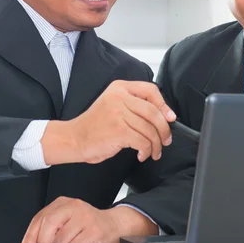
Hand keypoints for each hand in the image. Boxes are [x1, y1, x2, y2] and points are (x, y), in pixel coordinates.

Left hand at [19, 197, 157, 242]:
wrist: (114, 225)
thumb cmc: (87, 225)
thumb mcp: (66, 224)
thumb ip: (49, 233)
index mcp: (63, 203)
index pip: (40, 218)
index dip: (30, 237)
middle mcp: (73, 206)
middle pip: (47, 227)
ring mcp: (84, 216)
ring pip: (60, 241)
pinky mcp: (93, 229)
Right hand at [42, 80, 175, 164]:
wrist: (74, 139)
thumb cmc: (96, 125)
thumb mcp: (114, 105)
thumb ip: (134, 105)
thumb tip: (164, 115)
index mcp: (119, 88)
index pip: (150, 90)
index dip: (164, 105)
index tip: (170, 117)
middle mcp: (119, 97)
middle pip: (153, 111)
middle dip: (164, 129)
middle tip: (166, 139)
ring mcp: (118, 113)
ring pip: (149, 129)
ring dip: (156, 144)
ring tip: (153, 151)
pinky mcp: (118, 130)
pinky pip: (142, 141)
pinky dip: (146, 150)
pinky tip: (142, 154)